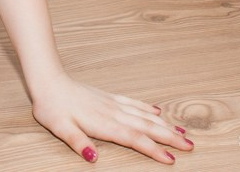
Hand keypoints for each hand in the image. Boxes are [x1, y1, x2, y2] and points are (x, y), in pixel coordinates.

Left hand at [30, 74, 192, 164]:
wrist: (48, 81)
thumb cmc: (52, 107)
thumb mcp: (60, 128)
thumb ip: (77, 142)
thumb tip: (92, 158)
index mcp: (103, 124)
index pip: (134, 139)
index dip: (153, 150)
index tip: (171, 159)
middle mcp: (113, 113)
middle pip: (146, 127)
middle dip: (169, 137)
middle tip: (190, 146)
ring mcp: (112, 104)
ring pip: (143, 115)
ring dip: (164, 124)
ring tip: (182, 132)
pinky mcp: (108, 97)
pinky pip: (133, 103)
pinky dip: (146, 109)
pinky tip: (156, 111)